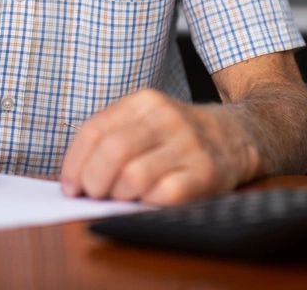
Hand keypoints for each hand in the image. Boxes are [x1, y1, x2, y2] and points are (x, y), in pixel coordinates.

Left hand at [59, 90, 256, 204]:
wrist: (236, 135)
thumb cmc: (176, 136)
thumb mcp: (145, 120)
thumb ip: (111, 138)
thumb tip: (72, 178)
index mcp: (144, 102)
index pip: (95, 129)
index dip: (75, 162)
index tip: (70, 185)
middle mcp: (166, 118)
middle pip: (113, 152)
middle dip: (94, 181)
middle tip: (93, 195)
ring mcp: (188, 145)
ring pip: (135, 176)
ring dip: (119, 195)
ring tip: (122, 198)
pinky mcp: (206, 173)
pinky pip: (165, 195)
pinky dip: (147, 204)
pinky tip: (147, 202)